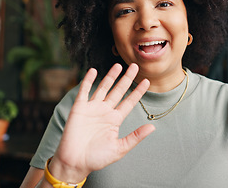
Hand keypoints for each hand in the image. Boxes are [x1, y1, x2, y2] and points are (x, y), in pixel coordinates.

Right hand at [48, 63, 154, 182]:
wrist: (74, 162)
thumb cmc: (97, 158)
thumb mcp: (119, 148)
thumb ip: (135, 136)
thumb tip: (153, 127)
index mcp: (115, 120)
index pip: (129, 102)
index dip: (137, 92)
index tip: (147, 81)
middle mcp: (105, 112)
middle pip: (118, 91)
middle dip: (126, 79)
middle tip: (135, 66)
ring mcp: (92, 109)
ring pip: (103, 88)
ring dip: (110, 77)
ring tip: (118, 65)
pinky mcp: (79, 108)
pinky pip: (84, 91)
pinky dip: (88, 81)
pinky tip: (94, 71)